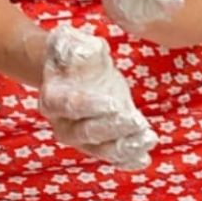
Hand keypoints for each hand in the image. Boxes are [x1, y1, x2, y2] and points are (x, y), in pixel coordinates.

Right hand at [38, 24, 156, 170]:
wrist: (73, 72)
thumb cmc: (72, 54)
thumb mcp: (70, 41)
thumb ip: (74, 45)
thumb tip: (84, 50)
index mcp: (52, 97)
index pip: (69, 106)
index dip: (90, 106)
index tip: (114, 103)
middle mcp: (62, 124)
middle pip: (86, 132)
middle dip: (113, 129)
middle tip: (137, 121)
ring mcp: (81, 138)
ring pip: (101, 149)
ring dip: (126, 148)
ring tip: (149, 139)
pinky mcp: (99, 143)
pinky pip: (112, 156)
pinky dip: (128, 159)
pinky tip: (144, 158)